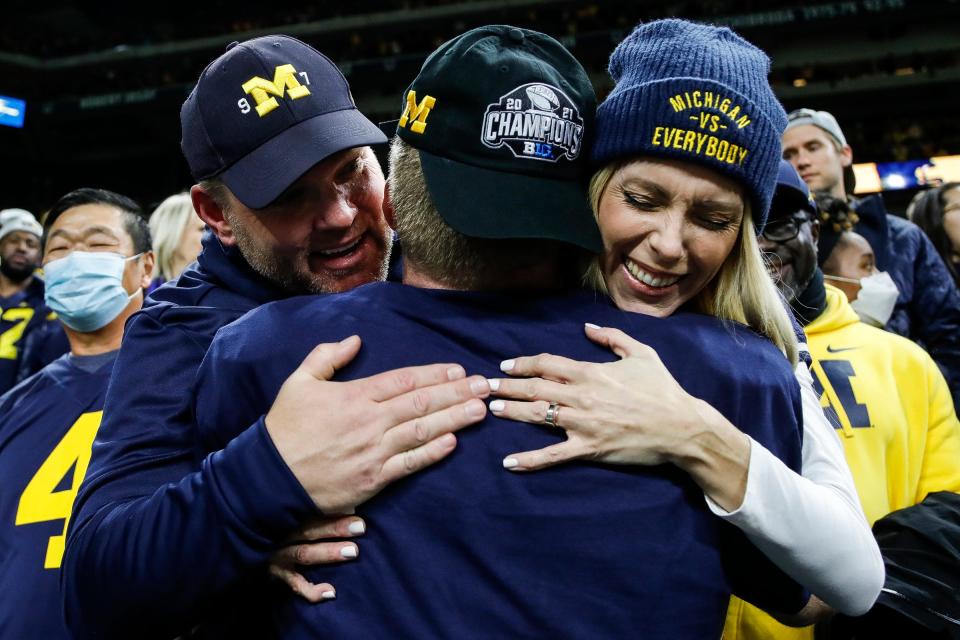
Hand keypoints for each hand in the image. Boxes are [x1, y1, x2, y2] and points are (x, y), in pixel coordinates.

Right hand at [266, 336, 488, 513]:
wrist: (267, 477)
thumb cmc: (284, 428)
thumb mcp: (298, 382)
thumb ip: (326, 357)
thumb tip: (355, 340)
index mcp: (354, 395)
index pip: (403, 380)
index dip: (434, 374)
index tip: (458, 370)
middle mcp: (369, 421)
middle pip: (421, 403)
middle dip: (457, 393)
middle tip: (485, 386)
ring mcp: (374, 452)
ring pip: (422, 431)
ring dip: (455, 419)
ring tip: (481, 410)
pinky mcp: (373, 479)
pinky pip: (409, 464)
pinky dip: (432, 453)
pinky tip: (453, 442)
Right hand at [269, 515, 366, 602]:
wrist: (273, 559)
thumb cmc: (308, 534)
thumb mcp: (316, 519)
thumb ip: (335, 511)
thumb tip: (360, 500)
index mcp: (295, 517)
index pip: (314, 509)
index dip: (337, 510)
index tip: (359, 514)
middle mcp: (285, 535)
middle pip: (309, 529)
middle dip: (335, 528)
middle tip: (361, 527)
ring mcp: (280, 556)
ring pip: (303, 553)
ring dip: (328, 552)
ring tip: (353, 552)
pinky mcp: (279, 577)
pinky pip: (296, 586)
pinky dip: (313, 591)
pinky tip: (331, 592)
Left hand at [489, 324, 699, 468]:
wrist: (682, 427)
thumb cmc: (663, 389)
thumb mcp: (641, 354)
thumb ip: (612, 338)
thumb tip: (587, 327)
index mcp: (591, 372)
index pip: (547, 363)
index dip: (523, 363)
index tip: (506, 365)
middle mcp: (582, 396)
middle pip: (535, 388)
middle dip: (507, 385)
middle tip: (486, 386)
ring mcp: (583, 424)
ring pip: (538, 416)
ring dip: (511, 412)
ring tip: (492, 409)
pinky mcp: (588, 449)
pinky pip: (553, 456)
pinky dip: (529, 460)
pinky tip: (509, 462)